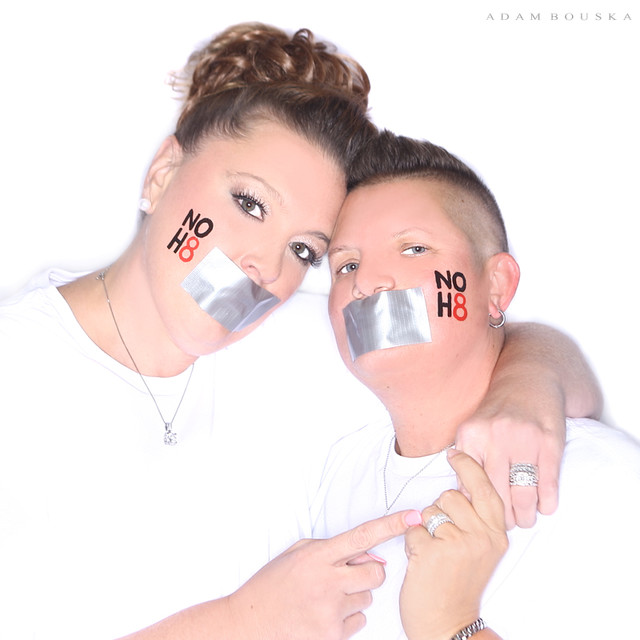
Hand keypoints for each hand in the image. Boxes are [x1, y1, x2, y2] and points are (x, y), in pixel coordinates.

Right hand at [228, 509, 420, 639]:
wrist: (247, 624)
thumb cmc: (272, 587)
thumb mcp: (296, 555)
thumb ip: (333, 550)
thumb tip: (371, 556)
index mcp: (317, 556)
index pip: (363, 536)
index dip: (391, 525)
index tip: (414, 516)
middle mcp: (327, 581)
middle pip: (376, 574)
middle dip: (369, 574)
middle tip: (347, 576)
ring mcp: (330, 611)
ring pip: (367, 599)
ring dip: (354, 598)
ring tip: (324, 599)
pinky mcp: (332, 636)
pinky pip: (359, 622)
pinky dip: (347, 619)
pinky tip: (323, 616)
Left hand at [400, 450, 507, 639]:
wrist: (448, 625)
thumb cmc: (460, 586)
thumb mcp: (481, 551)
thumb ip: (476, 519)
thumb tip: (460, 484)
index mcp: (496, 535)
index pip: (484, 488)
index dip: (468, 467)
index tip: (455, 453)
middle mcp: (481, 537)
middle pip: (451, 495)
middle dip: (440, 511)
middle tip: (444, 539)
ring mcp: (457, 544)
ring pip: (429, 510)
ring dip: (425, 528)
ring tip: (435, 553)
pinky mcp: (432, 552)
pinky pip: (413, 530)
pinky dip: (412, 544)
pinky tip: (423, 563)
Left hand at [455, 397, 563, 528]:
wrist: (530, 378)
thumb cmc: (499, 410)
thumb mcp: (474, 427)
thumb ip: (468, 458)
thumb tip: (463, 498)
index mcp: (471, 434)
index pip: (469, 484)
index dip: (476, 507)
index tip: (481, 518)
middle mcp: (495, 437)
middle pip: (496, 493)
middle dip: (502, 517)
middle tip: (506, 526)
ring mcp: (523, 440)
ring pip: (523, 493)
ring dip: (526, 514)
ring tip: (526, 520)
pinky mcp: (549, 442)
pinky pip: (547, 481)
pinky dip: (547, 501)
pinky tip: (546, 507)